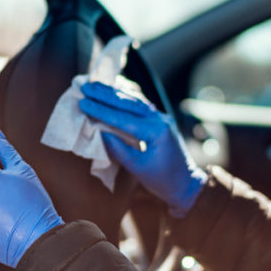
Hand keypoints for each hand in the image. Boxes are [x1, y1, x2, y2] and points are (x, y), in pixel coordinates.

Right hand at [79, 81, 205, 216]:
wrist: (186, 184)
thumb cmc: (163, 180)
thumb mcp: (138, 169)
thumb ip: (118, 150)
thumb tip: (99, 132)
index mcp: (156, 131)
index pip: (124, 118)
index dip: (102, 110)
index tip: (83, 102)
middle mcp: (160, 119)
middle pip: (129, 103)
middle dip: (105, 94)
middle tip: (85, 87)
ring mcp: (160, 118)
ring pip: (135, 100)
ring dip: (114, 92)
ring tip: (95, 85)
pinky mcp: (159, 120)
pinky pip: (140, 104)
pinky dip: (125, 96)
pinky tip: (114, 89)